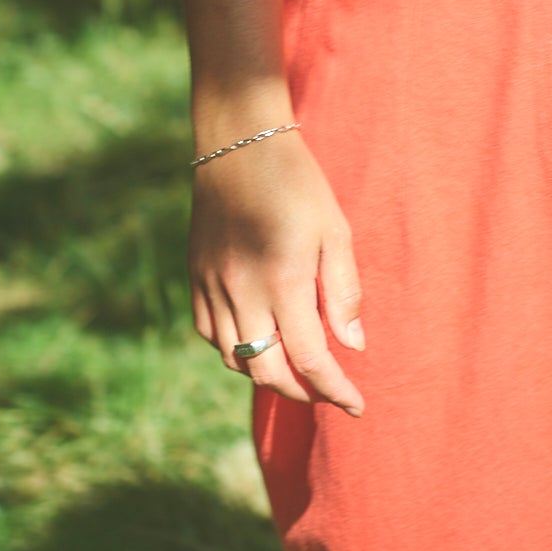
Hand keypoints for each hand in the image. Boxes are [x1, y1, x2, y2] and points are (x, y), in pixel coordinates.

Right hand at [189, 127, 366, 414]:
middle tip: (327, 392)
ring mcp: (212, 286)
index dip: (335, 391)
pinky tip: (257, 338)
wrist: (239, 144)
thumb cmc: (299, 184)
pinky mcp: (194, 278)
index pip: (310, 359)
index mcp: (284, 279)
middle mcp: (242, 291)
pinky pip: (209, 335)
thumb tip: (352, 348)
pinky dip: (234, 349)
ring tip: (295, 368)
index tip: (357, 406)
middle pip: (267, 372)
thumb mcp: (335, 231)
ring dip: (266, 374)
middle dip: (300, 393)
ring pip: (234, 359)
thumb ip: (344, 292)